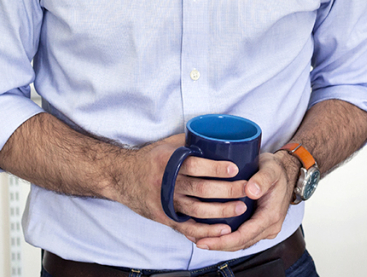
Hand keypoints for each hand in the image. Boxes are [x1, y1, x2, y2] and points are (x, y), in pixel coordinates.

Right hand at [114, 134, 250, 243]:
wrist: (120, 177)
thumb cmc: (148, 158)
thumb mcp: (165, 145)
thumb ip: (188, 142)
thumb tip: (215, 135)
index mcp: (169, 162)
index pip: (195, 165)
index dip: (215, 167)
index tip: (235, 168)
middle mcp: (167, 183)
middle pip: (201, 189)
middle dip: (226, 191)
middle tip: (246, 189)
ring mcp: (166, 202)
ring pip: (197, 210)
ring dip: (221, 211)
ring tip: (240, 209)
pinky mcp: (164, 216)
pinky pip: (187, 226)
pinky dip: (205, 230)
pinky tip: (222, 230)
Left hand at [193, 150, 299, 251]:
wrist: (287, 172)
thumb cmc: (276, 170)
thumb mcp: (271, 169)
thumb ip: (262, 179)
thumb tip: (250, 190)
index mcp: (271, 216)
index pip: (245, 235)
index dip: (223, 240)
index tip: (205, 240)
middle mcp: (269, 226)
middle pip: (240, 243)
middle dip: (218, 245)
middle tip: (197, 241)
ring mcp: (264, 228)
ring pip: (240, 242)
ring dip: (220, 243)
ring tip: (199, 239)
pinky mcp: (258, 225)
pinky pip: (242, 235)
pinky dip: (226, 237)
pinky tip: (211, 233)